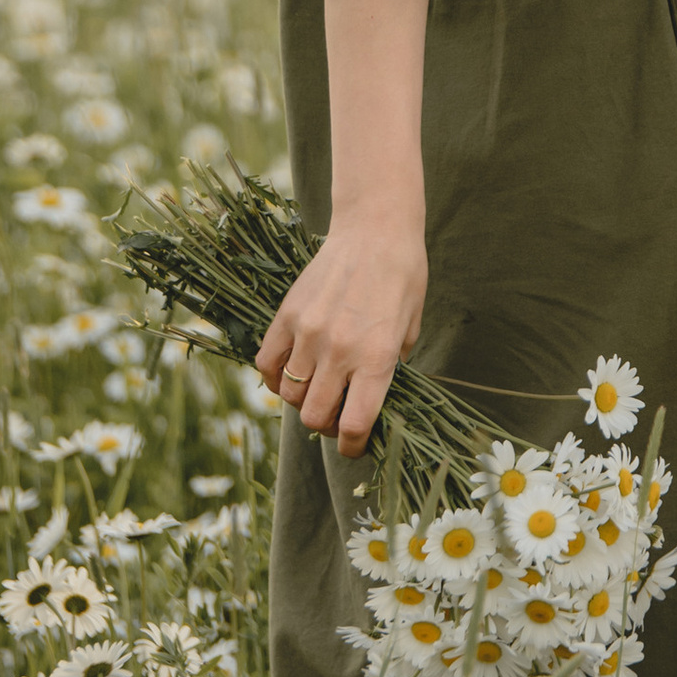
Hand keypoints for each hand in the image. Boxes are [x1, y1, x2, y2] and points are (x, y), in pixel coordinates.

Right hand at [255, 208, 426, 455]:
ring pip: (289, 395)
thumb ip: (391, 368)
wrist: (375, 229)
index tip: (354, 445)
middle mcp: (339, 351)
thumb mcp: (410, 329)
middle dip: (326, 427)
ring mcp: (308, 332)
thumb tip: (370, 400)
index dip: (352, 447)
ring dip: (302, 401)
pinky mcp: (286, 315)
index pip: (354, 425)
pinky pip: (266, 363)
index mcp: (377, 358)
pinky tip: (289, 372)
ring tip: (316, 389)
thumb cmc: (403, 278)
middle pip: (315, 417)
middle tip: (336, 416)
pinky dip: (274, 378)